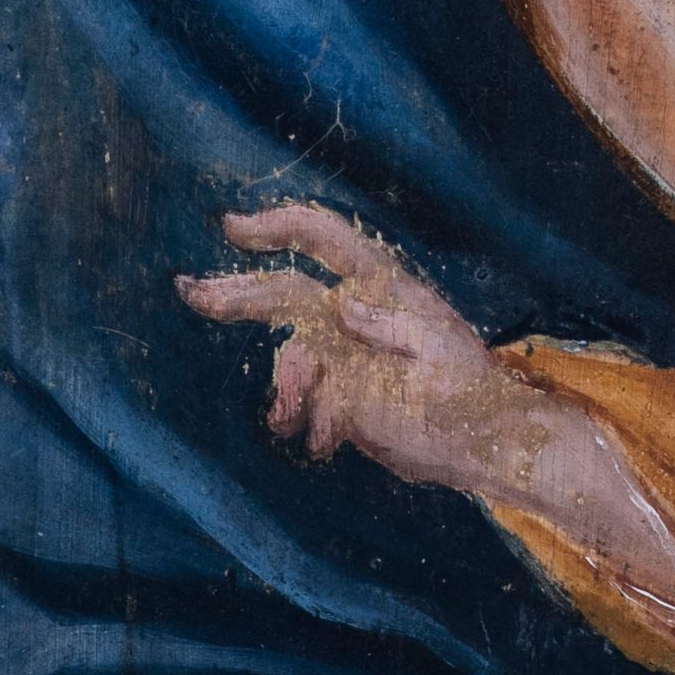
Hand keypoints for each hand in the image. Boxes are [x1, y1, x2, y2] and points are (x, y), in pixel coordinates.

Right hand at [176, 202, 524, 483]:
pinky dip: (307, 418)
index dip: (278, 228)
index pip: (323, 240)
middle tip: (191, 291)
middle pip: (287, 293)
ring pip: (291, 357)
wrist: (482, 446)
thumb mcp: (437, 350)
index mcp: (382, 287)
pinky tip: (325, 441)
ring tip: (292, 420)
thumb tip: (337, 302)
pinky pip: (304, 401)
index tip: (233, 230)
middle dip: (238, 292)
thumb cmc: (471, 392)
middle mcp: (355, 315)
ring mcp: (345, 356)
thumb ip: (388, 325)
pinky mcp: (341, 397)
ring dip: (287, 387)